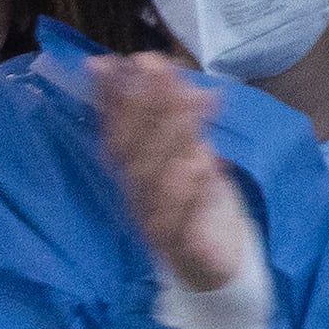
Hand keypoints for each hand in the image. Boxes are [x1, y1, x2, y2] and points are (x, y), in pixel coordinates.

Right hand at [93, 54, 256, 299]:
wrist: (214, 267)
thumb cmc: (193, 203)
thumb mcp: (182, 151)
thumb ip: (163, 112)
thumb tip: (134, 60)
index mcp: (133, 173)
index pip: (116, 131)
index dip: (114, 98)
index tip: (121, 61)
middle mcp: (139, 197)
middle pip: (134, 156)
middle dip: (145, 109)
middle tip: (160, 70)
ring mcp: (160, 227)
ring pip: (156, 188)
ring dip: (170, 145)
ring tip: (188, 106)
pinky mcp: (189, 254)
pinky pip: (185, 230)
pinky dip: (193, 200)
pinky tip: (208, 168)